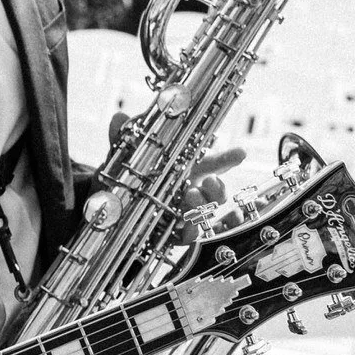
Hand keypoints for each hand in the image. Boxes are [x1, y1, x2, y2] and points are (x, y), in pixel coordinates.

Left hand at [109, 112, 244, 242]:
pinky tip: (190, 225)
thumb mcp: (126, 159)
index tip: (241, 152)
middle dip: (218, 187)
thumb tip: (119, 118)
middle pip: (216, 192)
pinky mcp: (173, 234)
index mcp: (184, 171)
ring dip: (203, 204)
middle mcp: (188, 192)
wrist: (113, 210)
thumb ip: (125, 140)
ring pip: (206, 212)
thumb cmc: (129, 180)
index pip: (211, 164)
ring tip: (190, 195)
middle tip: (209, 181)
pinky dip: (193, 231)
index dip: (227, 159)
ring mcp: (183, 214)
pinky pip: (190, 236)